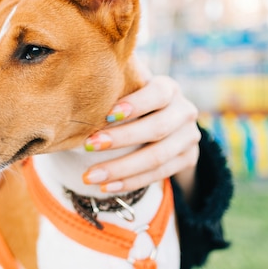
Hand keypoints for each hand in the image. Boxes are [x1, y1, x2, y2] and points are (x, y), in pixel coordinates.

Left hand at [83, 70, 200, 201]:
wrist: (164, 123)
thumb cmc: (132, 102)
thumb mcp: (129, 89)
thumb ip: (113, 85)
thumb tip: (78, 82)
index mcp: (169, 88)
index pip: (158, 94)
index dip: (135, 104)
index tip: (106, 116)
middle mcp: (184, 111)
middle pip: (157, 128)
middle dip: (121, 139)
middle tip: (89, 146)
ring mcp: (189, 137)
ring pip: (157, 156)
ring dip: (121, 168)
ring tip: (90, 176)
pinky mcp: (188, 159)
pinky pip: (159, 175)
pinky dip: (130, 182)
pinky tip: (106, 187)